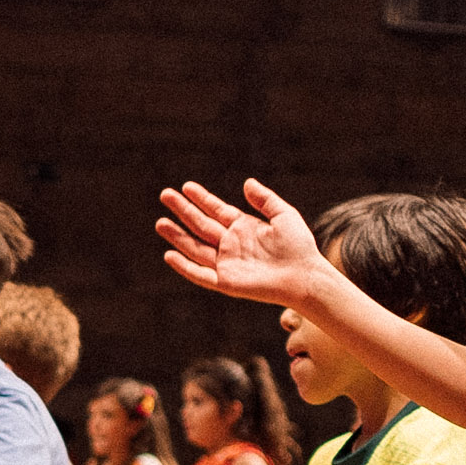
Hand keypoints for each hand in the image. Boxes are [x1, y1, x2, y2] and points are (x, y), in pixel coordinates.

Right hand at [156, 178, 327, 309]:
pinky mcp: (226, 282)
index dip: (201, 198)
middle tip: (165, 194)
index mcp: (243, 227)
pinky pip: (200, 274)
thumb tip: (247, 182)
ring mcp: (227, 263)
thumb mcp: (284, 215)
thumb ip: (265, 199)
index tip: (185, 187)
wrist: (304, 276)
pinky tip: (169, 255)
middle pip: (200, 225)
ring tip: (160, 222)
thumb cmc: (299, 247)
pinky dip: (184, 266)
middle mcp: (231, 244)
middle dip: (183, 210)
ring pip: (195, 247)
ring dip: (177, 236)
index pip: (215, 210)